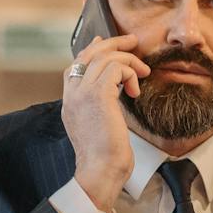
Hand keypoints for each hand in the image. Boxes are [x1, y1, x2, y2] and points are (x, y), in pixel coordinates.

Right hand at [63, 34, 148, 212]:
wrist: (100, 171)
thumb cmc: (105, 157)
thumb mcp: (99, 126)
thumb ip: (101, 105)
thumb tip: (115, 89)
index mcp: (70, 102)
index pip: (76, 64)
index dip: (92, 50)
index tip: (105, 41)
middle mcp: (72, 94)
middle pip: (88, 54)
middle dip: (112, 43)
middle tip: (132, 41)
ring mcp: (82, 93)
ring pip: (105, 57)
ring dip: (128, 60)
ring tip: (143, 72)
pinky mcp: (98, 94)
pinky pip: (116, 67)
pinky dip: (130, 73)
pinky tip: (135, 91)